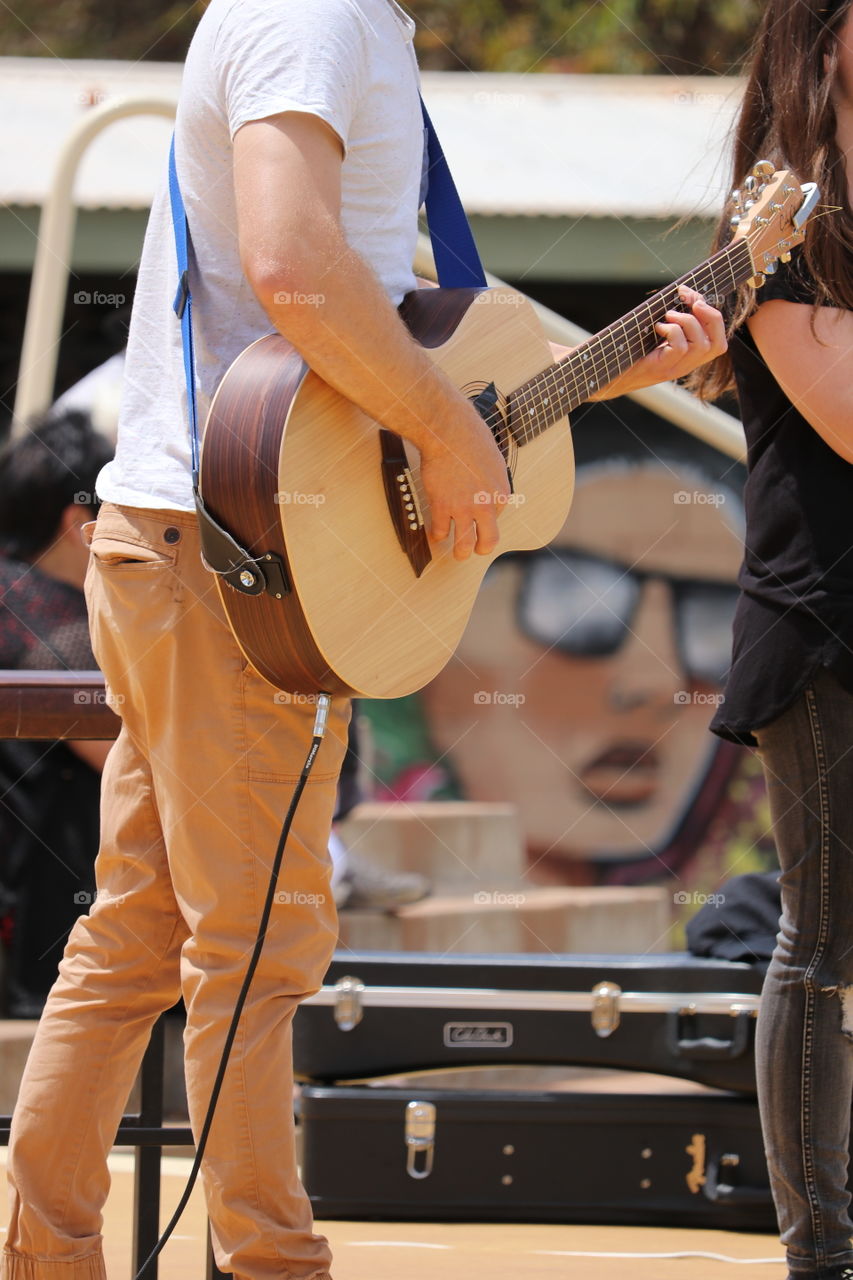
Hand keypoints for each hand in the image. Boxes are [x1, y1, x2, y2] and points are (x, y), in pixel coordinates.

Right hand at [419, 408, 510, 561]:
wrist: (449, 431)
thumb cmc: (470, 437)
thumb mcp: (493, 460)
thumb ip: (491, 480)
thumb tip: (485, 489)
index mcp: (501, 492)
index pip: (498, 515)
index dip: (487, 514)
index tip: (478, 512)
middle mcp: (485, 505)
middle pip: (489, 540)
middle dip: (482, 549)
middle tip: (476, 550)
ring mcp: (463, 508)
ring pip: (463, 545)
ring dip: (460, 553)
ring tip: (457, 553)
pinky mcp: (442, 506)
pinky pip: (439, 531)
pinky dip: (436, 535)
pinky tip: (435, 533)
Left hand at [573, 285, 726, 400]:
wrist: (603, 375)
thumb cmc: (626, 351)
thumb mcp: (654, 335)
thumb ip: (671, 320)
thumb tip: (683, 293)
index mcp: (687, 359)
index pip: (719, 344)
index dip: (714, 318)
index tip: (696, 299)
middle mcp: (684, 367)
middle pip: (717, 345)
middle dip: (709, 316)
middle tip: (689, 302)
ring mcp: (673, 370)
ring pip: (701, 345)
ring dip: (688, 322)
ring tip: (668, 315)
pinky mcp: (659, 369)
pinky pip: (680, 348)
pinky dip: (672, 331)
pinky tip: (657, 327)